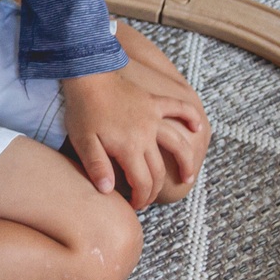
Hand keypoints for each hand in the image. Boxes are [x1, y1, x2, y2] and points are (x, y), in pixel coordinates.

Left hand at [61, 66, 206, 209]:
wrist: (88, 74)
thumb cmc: (83, 110)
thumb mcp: (82, 142)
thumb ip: (97, 167)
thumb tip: (107, 191)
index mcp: (129, 148)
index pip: (143, 182)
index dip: (141, 198)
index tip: (135, 204)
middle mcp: (147, 135)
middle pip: (158, 170)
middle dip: (155, 189)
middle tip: (148, 197)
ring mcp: (153, 117)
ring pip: (178, 144)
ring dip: (186, 162)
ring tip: (189, 176)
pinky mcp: (154, 102)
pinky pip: (178, 108)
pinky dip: (190, 117)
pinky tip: (197, 127)